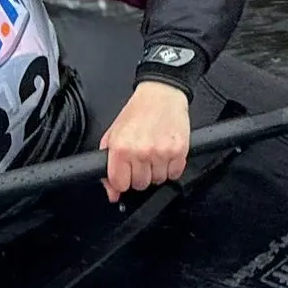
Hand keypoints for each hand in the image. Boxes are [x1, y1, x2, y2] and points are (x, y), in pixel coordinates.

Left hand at [99, 81, 190, 201]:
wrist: (161, 94)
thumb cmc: (136, 113)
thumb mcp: (113, 135)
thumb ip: (108, 165)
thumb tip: (112, 193)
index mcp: (121, 147)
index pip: (120, 184)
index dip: (122, 180)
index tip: (125, 173)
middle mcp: (140, 152)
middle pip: (140, 185)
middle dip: (139, 175)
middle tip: (141, 158)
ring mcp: (161, 153)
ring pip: (158, 181)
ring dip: (156, 171)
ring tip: (154, 152)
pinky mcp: (179, 152)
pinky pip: (175, 174)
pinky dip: (171, 167)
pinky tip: (165, 152)